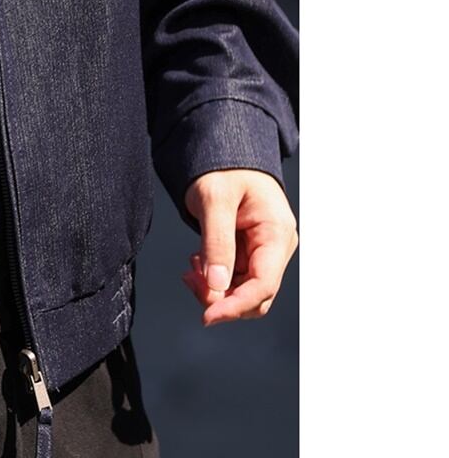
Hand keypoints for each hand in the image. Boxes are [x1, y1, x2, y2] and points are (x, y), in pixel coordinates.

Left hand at [181, 168, 297, 325]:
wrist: (224, 150)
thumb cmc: (223, 167)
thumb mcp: (214, 199)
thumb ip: (216, 241)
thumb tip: (216, 284)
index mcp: (276, 232)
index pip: (263, 284)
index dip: (235, 305)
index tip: (207, 316)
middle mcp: (276, 246)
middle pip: (255, 294)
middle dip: (221, 297)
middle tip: (189, 280)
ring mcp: (264, 249)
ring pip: (243, 289)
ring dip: (214, 287)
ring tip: (190, 267)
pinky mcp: (250, 250)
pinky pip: (234, 276)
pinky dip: (213, 276)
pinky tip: (197, 261)